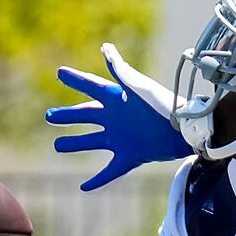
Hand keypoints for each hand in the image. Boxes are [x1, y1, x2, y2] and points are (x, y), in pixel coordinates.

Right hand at [46, 43, 188, 190]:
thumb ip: (121, 71)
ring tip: (58, 145)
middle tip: (49, 116)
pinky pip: (110, 170)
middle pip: (86, 115)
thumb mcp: (139, 87)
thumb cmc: (164, 105)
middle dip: (67, 116)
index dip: (75, 80)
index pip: (91, 87)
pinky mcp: (131, 156)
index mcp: (117, 98)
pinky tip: (84, 187)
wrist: (185, 130)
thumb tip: (105, 48)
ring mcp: (122, 138)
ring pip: (92, 142)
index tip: (59, 73)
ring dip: (75, 143)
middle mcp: (116, 118)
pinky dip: (98, 180)